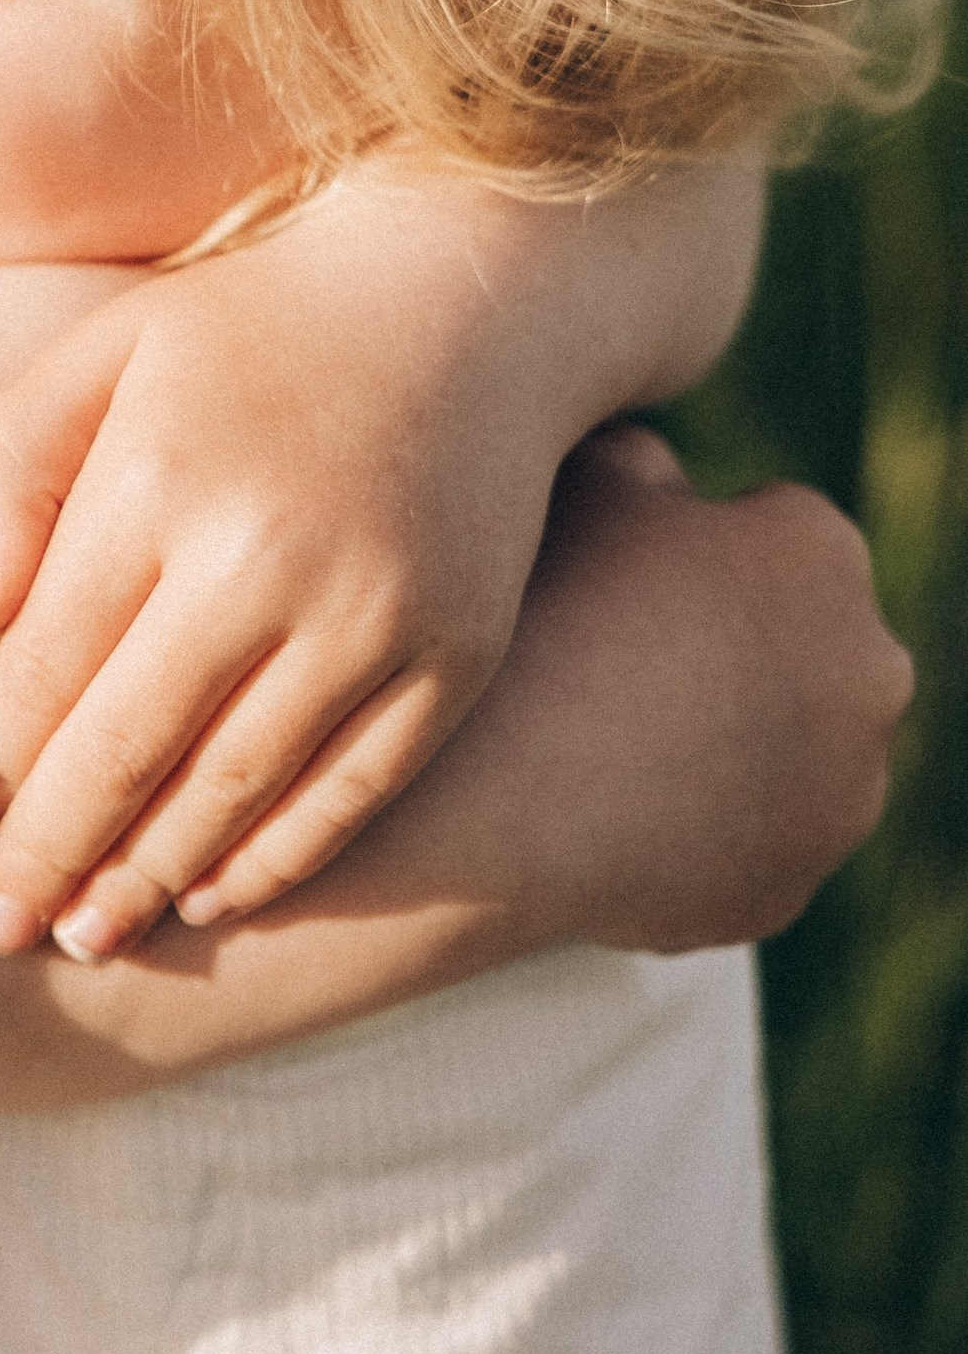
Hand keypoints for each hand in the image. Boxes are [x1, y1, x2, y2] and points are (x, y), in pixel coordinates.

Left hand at [0, 195, 551, 955]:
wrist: (460, 299)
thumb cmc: (246, 330)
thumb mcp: (103, 350)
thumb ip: (6, 465)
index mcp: (159, 476)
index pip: (46, 670)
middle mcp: (266, 556)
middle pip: (128, 754)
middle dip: (50, 859)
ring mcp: (372, 615)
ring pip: (234, 795)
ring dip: (151, 880)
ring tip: (87, 934)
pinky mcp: (452, 655)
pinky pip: (349, 795)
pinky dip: (275, 861)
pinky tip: (210, 895)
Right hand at [492, 423, 910, 952]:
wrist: (484, 796)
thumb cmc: (531, 612)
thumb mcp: (581, 482)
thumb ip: (648, 462)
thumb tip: (665, 473)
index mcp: (822, 554)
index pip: (774, 526)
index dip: (691, 540)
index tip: (624, 563)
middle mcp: (868, 675)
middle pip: (804, 641)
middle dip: (736, 640)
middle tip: (622, 644)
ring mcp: (840, 800)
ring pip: (789, 749)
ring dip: (730, 735)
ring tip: (611, 728)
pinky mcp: (789, 891)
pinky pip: (746, 839)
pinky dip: (698, 821)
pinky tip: (613, 799)